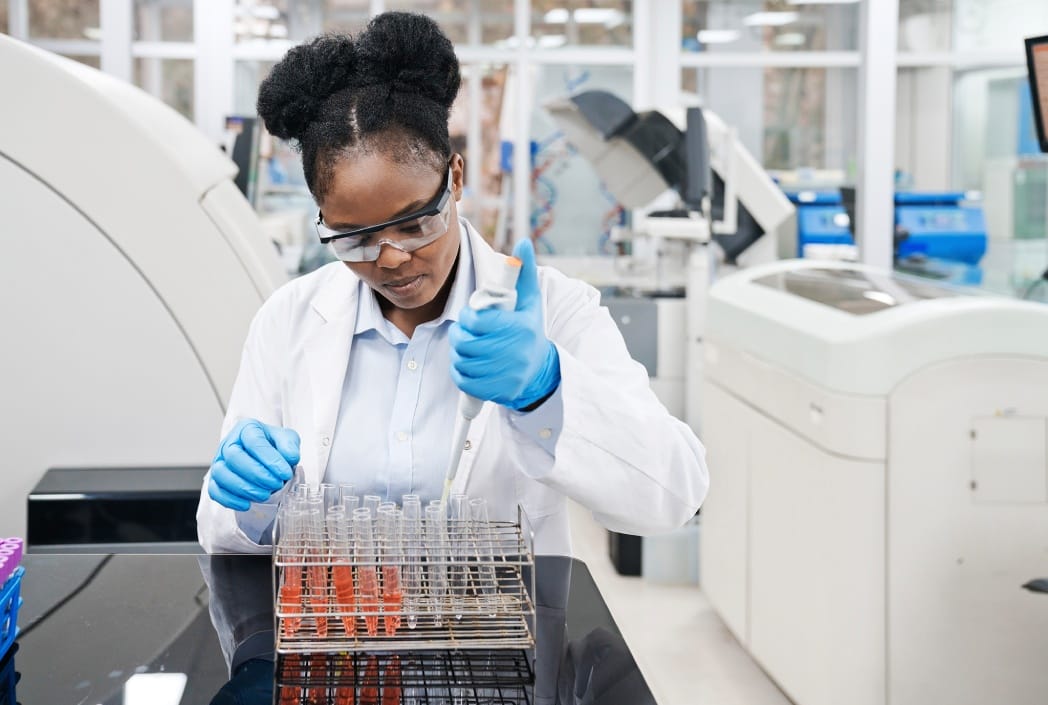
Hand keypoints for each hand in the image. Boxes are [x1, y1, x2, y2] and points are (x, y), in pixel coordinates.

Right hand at [208, 419, 300, 510]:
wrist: (265, 457)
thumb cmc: (273, 446)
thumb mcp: (287, 439)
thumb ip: (290, 445)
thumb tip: (290, 457)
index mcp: (247, 429)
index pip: (254, 442)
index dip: (270, 459)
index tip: (285, 473)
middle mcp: (229, 443)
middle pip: (234, 457)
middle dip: (257, 474)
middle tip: (275, 484)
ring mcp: (219, 461)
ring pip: (221, 474)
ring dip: (244, 488)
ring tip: (264, 495)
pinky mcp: (215, 479)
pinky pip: (215, 491)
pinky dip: (230, 500)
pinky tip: (247, 504)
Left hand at [449, 239, 560, 409]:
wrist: (540, 372)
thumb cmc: (529, 331)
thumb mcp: (530, 302)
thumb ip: (524, 272)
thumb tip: (522, 241)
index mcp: (520, 328)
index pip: (477, 321)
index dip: (468, 317)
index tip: (471, 317)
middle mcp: (514, 353)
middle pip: (466, 342)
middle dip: (460, 335)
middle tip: (465, 332)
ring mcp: (505, 374)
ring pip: (462, 360)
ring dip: (459, 352)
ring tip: (467, 346)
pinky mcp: (496, 391)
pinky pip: (463, 380)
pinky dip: (460, 371)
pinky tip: (470, 363)